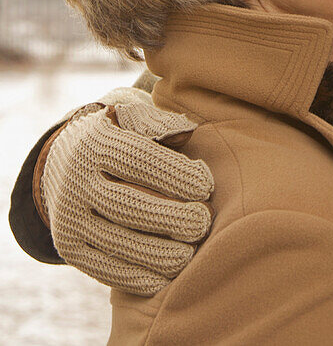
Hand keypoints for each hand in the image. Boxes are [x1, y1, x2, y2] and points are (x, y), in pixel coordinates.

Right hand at [40, 98, 213, 295]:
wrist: (67, 158)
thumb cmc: (121, 133)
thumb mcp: (135, 116)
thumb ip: (160, 123)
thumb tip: (187, 135)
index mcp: (95, 142)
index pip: (137, 160)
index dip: (174, 175)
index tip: (206, 187)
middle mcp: (75, 180)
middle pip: (126, 204)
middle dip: (169, 217)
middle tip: (203, 224)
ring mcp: (68, 217)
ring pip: (115, 241)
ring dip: (156, 253)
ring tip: (189, 254)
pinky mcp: (68, 247)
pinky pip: (102, 268)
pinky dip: (135, 276)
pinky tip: (165, 276)